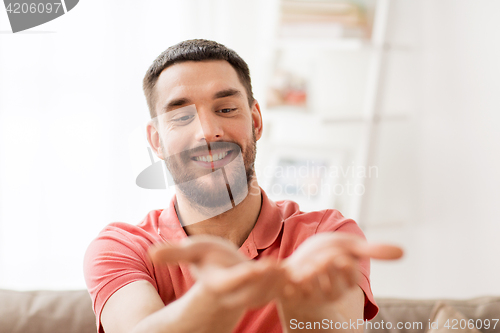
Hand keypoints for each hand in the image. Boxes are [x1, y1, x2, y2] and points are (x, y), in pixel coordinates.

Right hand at [148, 236, 285, 309]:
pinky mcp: (266, 290)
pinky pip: (280, 288)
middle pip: (254, 290)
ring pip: (270, 291)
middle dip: (269, 280)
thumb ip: (173, 253)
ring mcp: (253, 294)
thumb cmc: (207, 259)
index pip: (232, 283)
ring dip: (284, 283)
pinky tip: (306, 270)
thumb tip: (150, 252)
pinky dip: (292, 282)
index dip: (245, 276)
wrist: (223, 272)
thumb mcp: (192, 251)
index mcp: (219, 284)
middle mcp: (237, 293)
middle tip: (284, 268)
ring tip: (297, 269)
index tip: (259, 266)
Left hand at [280, 232, 402, 305]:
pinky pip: (285, 283)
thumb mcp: (348, 248)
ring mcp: (306, 294)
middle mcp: (328, 293)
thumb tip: (403, 252)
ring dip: (304, 266)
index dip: (340, 258)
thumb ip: (372, 251)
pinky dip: (285, 272)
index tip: (336, 255)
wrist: (295, 264)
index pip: (348, 269)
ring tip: (302, 265)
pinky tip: (285, 269)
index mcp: (344, 284)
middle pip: (327, 267)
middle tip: (316, 259)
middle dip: (321, 258)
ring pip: (308, 276)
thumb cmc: (325, 255)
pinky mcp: (286, 292)